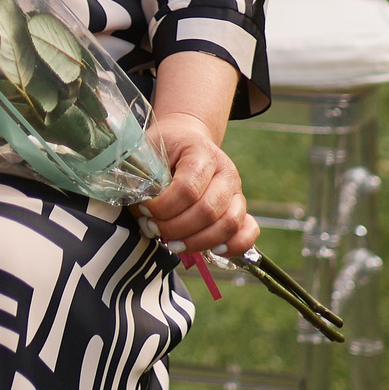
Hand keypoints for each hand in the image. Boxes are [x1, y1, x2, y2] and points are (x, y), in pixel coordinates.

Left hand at [140, 111, 257, 255]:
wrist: (186, 138)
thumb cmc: (162, 149)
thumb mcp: (147, 152)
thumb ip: (142, 178)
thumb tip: (140, 210)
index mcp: (201, 153)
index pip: (187, 188)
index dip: (164, 206)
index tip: (144, 210)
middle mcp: (226, 172)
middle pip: (208, 210)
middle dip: (176, 227)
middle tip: (152, 228)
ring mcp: (237, 191)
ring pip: (228, 224)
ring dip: (197, 242)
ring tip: (171, 243)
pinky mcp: (241, 208)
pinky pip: (248, 231)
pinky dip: (233, 246)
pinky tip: (209, 251)